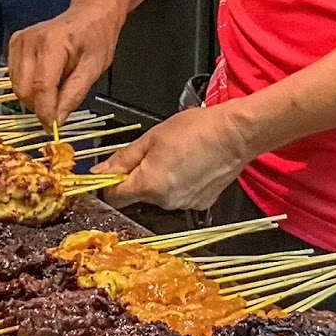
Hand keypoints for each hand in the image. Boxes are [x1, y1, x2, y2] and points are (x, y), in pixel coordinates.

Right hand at [8, 0, 123, 126]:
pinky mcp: (14, 43)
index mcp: (52, 44)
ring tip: (55, 92)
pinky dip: (28, 86)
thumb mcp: (94, 69)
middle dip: (39, 107)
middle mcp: (30, 41)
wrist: (89, 14)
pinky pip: (15, 77)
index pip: (41, 86)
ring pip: (17, 86)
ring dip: (33, 98)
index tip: (53, 128)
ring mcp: (19, 41)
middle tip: (57, 112)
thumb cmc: (96, 39)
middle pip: (24, 89)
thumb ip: (74, 94)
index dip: (45, 111)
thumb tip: (57, 120)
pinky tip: (45, 82)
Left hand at [98, 104, 253, 210]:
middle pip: (138, 194)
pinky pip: (180, 196)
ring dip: (161, 179)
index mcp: (148, 185)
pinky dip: (181, 184)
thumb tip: (99, 173)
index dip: (112, 181)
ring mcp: (184, 205)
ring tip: (178, 156)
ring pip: (159, 195)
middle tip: (156, 152)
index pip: (114, 196)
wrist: (236, 134)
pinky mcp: (200, 204)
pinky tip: (192, 166)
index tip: (119, 167)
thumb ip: (123, 159)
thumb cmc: (197, 129)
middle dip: (140, 176)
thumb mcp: (151, 137)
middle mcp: (165, 202)